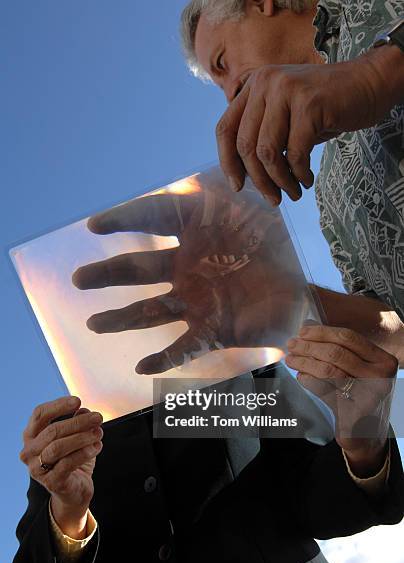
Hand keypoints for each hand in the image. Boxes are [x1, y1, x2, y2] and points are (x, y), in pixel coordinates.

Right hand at [19, 396, 103, 536]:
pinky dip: (85, 453)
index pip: (39, 414)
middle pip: (52, 430)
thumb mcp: (74, 436)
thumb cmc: (72, 458)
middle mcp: (29, 452)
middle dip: (78, 422)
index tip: (78, 401)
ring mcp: (37, 469)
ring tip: (98, 433)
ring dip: (82, 437)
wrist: (74, 490)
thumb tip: (84, 410)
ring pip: (58, 447)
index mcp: (31, 435)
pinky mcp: (52, 482)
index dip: (58, 405)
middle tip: (98, 417)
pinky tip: (97, 446)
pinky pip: (68, 464)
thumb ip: (76, 421)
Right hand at [73, 172, 306, 373]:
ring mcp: (195, 301)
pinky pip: (184, 347)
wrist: (302, 293)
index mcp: (194, 234)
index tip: (95, 226)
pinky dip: (164, 359)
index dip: (123, 221)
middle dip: (109, 274)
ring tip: (95, 323)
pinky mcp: (211, 330)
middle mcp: (186, 268)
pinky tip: (142, 367)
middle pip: (140, 269)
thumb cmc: (277, 248)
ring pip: (152, 310)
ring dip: (122, 318)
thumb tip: (194, 175)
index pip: (152, 219)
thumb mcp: (255, 210)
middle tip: (80, 279)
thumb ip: (224, 192)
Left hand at [216, 55, 389, 204]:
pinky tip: (306, 180)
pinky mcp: (309, 104)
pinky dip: (300, 174)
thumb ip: (263, 134)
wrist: (368, 83)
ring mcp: (286, 90)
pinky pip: (295, 153)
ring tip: (292, 192)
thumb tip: (244, 176)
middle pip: (245, 145)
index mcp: (254, 85)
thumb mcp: (285, 114)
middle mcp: (265, 83)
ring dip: (279, 181)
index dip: (227, 162)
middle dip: (258, 180)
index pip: (225, 129)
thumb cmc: (325, 107)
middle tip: (273, 199)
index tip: (238, 187)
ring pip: (267, 152)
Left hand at [285, 325, 397, 476]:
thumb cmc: (357, 393)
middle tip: (292, 345)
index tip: (302, 332)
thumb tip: (308, 328)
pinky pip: (324, 390)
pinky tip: (300, 376)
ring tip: (291, 359)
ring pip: (329, 370)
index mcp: (382, 360)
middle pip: (336, 353)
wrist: (365, 431)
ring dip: (305, 362)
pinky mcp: (354, 413)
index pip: (349, 338)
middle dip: (309, 347)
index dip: (322, 332)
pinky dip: (308, 380)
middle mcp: (380, 377)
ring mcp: (369, 396)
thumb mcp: (356, 368)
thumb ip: (339, 348)